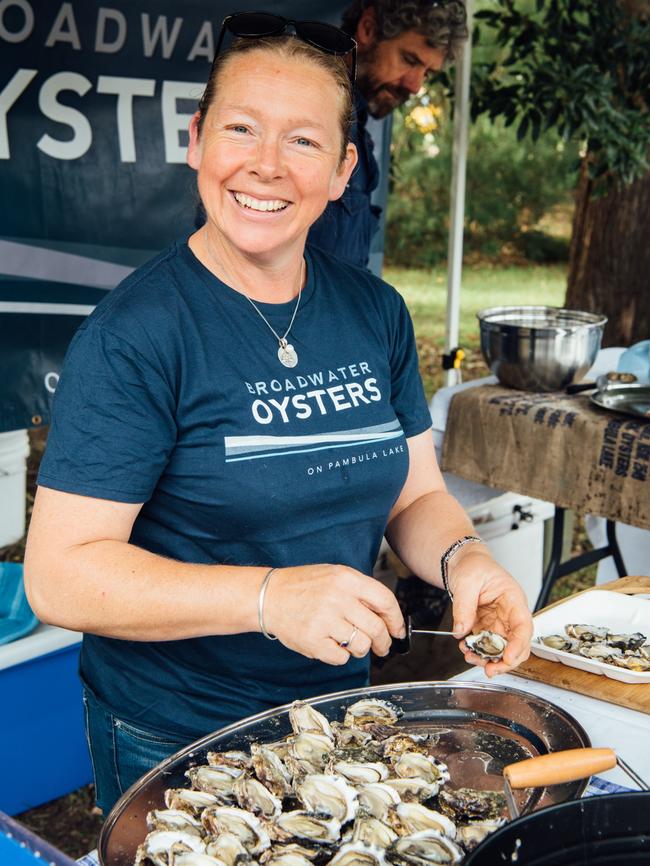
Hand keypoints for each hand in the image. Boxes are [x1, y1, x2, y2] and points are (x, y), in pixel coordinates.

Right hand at [262, 564, 405, 665]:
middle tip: (382, 647)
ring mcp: (325, 621)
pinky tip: (332, 645)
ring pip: (361, 645)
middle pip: (377, 628)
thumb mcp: (335, 575)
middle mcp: (337, 598)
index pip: (385, 600)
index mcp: (346, 579)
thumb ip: (361, 591)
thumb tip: (388, 615)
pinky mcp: (313, 641)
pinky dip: (340, 656)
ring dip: (360, 649)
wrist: (269, 596)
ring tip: (350, 642)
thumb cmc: (303, 586)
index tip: (398, 630)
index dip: (396, 619)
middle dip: (384, 642)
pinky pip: (341, 658)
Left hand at [448, 546, 532, 675]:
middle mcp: (510, 614)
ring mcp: (499, 622)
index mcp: (513, 598)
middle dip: (506, 661)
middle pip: (518, 643)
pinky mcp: (488, 627)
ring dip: (489, 659)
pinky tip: (466, 649)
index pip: (523, 625)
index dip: (518, 644)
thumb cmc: (474, 565)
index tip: (507, 657)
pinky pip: (487, 645)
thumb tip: (461, 630)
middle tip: (490, 670)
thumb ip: (464, 606)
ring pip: (503, 649)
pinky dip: (478, 652)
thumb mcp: (467, 581)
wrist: (465, 563)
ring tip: (471, 657)